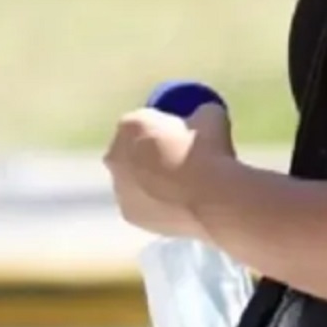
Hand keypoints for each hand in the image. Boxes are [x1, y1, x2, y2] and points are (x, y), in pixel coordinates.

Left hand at [103, 104, 235, 236]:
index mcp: (129, 126)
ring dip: (147, 181)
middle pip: (128, 151)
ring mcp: (119, 188)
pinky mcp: (129, 214)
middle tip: (174, 159)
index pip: (140, 123)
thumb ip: (201, 112)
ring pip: (132, 180)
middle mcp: (115, 155)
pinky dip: (153, 204)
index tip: (177, 134)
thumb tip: (206, 113)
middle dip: (145, 154)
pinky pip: (141, 205)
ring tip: (177, 187)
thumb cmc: (209, 151)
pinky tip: (174, 205)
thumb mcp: (211, 117)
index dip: (159, 128)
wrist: (211, 198)